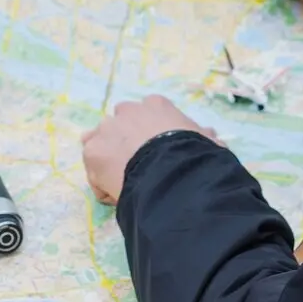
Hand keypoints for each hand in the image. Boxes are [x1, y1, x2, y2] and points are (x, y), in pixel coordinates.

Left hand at [81, 95, 222, 205]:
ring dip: (109, 160)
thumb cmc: (192, 154)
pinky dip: (103, 184)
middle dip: (124, 141)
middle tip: (136, 165)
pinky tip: (120, 196)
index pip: (147, 114)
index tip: (156, 151)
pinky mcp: (92, 151)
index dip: (150, 134)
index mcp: (156, 105)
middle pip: (119, 125)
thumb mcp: (206, 141)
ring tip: (124, 182)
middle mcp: (127, 111)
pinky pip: (96, 171)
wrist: (171, 172)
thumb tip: (210, 135)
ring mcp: (106, 129)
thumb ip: (203, 136)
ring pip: (101, 143)